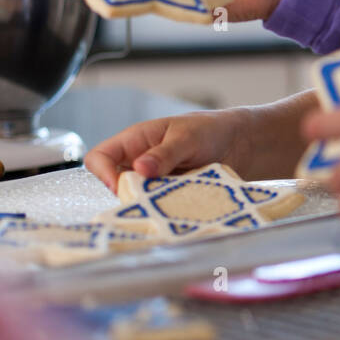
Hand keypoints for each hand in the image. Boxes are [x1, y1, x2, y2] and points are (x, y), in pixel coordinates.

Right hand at [84, 92, 318, 191]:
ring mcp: (153, 181)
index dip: (104, 174)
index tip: (124, 187)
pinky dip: (168, 209)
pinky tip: (183, 207)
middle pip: (115, 184)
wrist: (240, 143)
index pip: (99, 158)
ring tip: (175, 199)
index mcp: (135, 141)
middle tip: (156, 197)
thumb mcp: (187, 137)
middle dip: (131, 194)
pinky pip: (159, 206)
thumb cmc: (210, 130)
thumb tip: (140, 168)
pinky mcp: (169, 195)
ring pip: (138, 199)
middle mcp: (138, 162)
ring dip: (152, 203)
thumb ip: (164, 153)